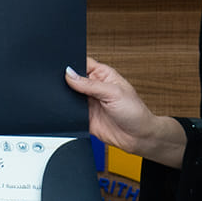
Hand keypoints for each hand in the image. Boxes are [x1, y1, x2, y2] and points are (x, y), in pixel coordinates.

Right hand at [64, 58, 184, 167]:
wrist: (138, 137)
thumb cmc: (135, 112)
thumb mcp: (114, 93)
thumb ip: (90, 84)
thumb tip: (70, 74)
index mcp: (103, 75)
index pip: (83, 63)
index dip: (73, 63)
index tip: (64, 67)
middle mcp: (94, 88)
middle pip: (73, 79)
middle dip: (66, 80)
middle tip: (63, 85)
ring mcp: (88, 103)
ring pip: (69, 96)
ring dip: (66, 97)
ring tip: (69, 99)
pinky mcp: (84, 117)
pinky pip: (70, 113)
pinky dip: (66, 112)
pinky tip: (69, 111)